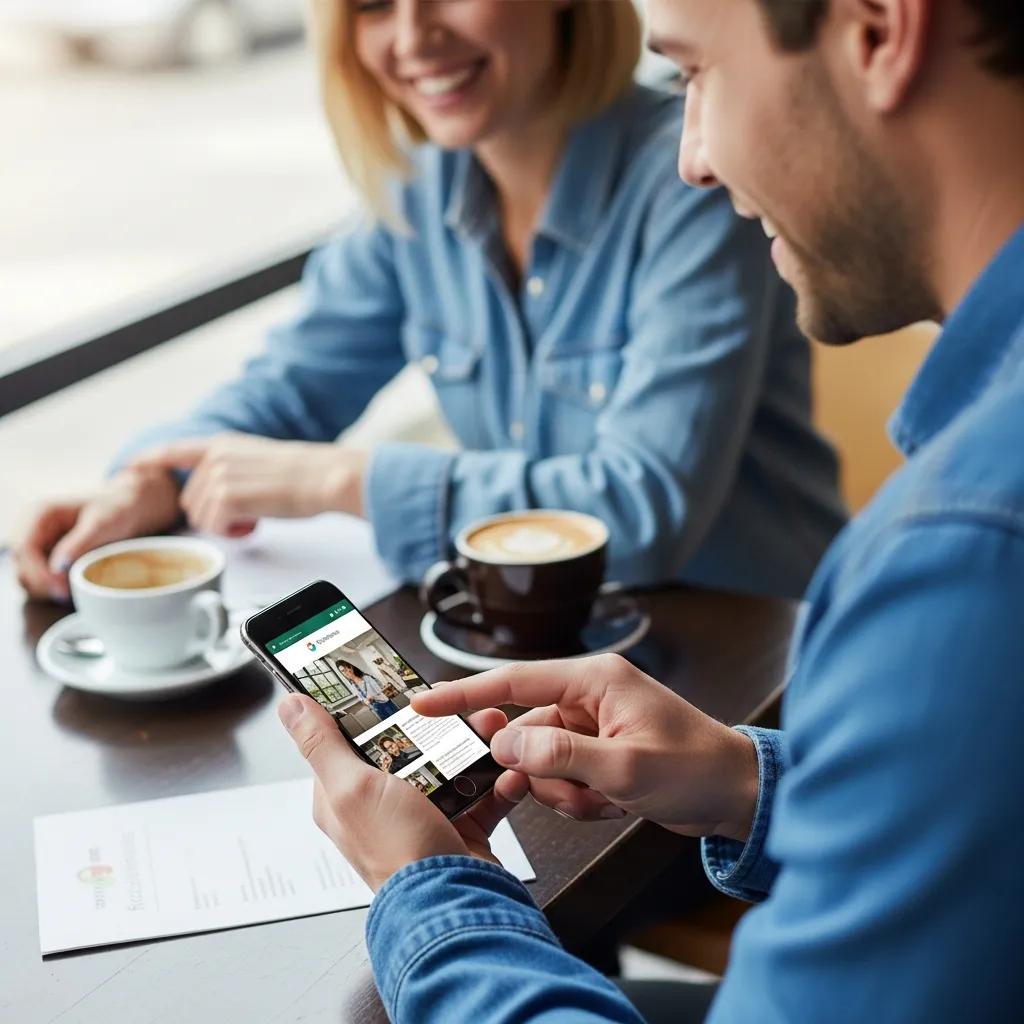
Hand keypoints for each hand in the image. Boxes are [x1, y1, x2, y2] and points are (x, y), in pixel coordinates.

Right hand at [13, 468, 180, 601]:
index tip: (62, 590)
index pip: (24, 549)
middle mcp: (30, 528)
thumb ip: (79, 543)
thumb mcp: (102, 524)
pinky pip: (37, 579)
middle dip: (42, 585)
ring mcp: (35, 543)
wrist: (125, 508)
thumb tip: (56, 567)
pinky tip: (70, 588)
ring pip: (26, 576)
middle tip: (69, 596)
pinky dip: (50, 588)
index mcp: (39, 514)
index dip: (39, 574)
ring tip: (73, 591)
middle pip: (21, 566)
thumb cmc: (115, 511)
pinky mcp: (43, 556)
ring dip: (45, 589)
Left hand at [131, 433, 367, 535]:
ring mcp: (218, 476)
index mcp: (223, 444)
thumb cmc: (304, 475)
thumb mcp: (258, 461)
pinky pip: (215, 527)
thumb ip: (230, 470)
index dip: (150, 458)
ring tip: (257, 516)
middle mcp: (215, 457)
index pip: (175, 449)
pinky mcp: (226, 497)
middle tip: (249, 514)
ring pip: (201, 518)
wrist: (325, 477)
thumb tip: (218, 498)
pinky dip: (235, 533)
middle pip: (190, 501)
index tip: (131, 466)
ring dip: (226, 526)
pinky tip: (256, 523)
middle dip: (214, 515)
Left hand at [278, 694, 527, 891]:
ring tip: (492, 730)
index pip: (349, 735)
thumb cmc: (396, 853)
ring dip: (473, 744)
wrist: (454, 903)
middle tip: (460, 705)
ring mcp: (421, 815)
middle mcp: (381, 804)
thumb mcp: (352, 787)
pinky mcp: (457, 826)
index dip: (371, 706)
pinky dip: (496, 779)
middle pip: (407, 744)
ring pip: (448, 762)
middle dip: (438, 722)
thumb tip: (289, 706)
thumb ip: (321, 744)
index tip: (394, 681)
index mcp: (343, 794)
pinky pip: (480, 791)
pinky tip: (506, 770)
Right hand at [412, 654, 758, 842]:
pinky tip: (616, 802)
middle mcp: (587, 697)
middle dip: (544, 773)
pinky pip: (561, 780)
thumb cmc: (695, 768)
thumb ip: (559, 755)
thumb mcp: (624, 766)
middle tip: (577, 788)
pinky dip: (581, 799)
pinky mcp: (596, 753)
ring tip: (608, 798)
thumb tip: (504, 747)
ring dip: (567, 792)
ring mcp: (591, 727)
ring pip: (541, 764)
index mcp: (593, 680)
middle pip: (525, 734)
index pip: (514, 682)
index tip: (423, 703)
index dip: (465, 694)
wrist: (735, 794)